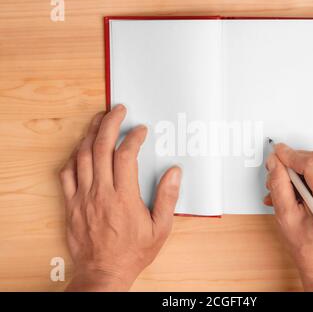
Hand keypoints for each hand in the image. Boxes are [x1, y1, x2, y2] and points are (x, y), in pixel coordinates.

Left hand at [59, 105, 181, 290]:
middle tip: (117, 110)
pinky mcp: (71, 204)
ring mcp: (83, 197)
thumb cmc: (132, 252)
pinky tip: (81, 148)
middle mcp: (101, 192)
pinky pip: (67, 174)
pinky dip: (73, 157)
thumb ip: (168, 198)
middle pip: (100, 147)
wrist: (103, 273)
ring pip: (82, 156)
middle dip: (110, 123)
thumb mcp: (160, 229)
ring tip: (99, 120)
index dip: (133, 137)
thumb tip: (175, 172)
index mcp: (123, 197)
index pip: (125, 155)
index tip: (141, 130)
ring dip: (90, 134)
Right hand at [264, 143, 312, 290]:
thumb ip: (279, 186)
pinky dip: (307, 178)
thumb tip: (275, 163)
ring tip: (281, 189)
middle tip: (274, 174)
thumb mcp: (287, 218)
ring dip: (298, 171)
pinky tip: (293, 191)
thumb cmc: (311, 252)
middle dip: (293, 163)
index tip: (275, 153)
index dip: (291, 155)